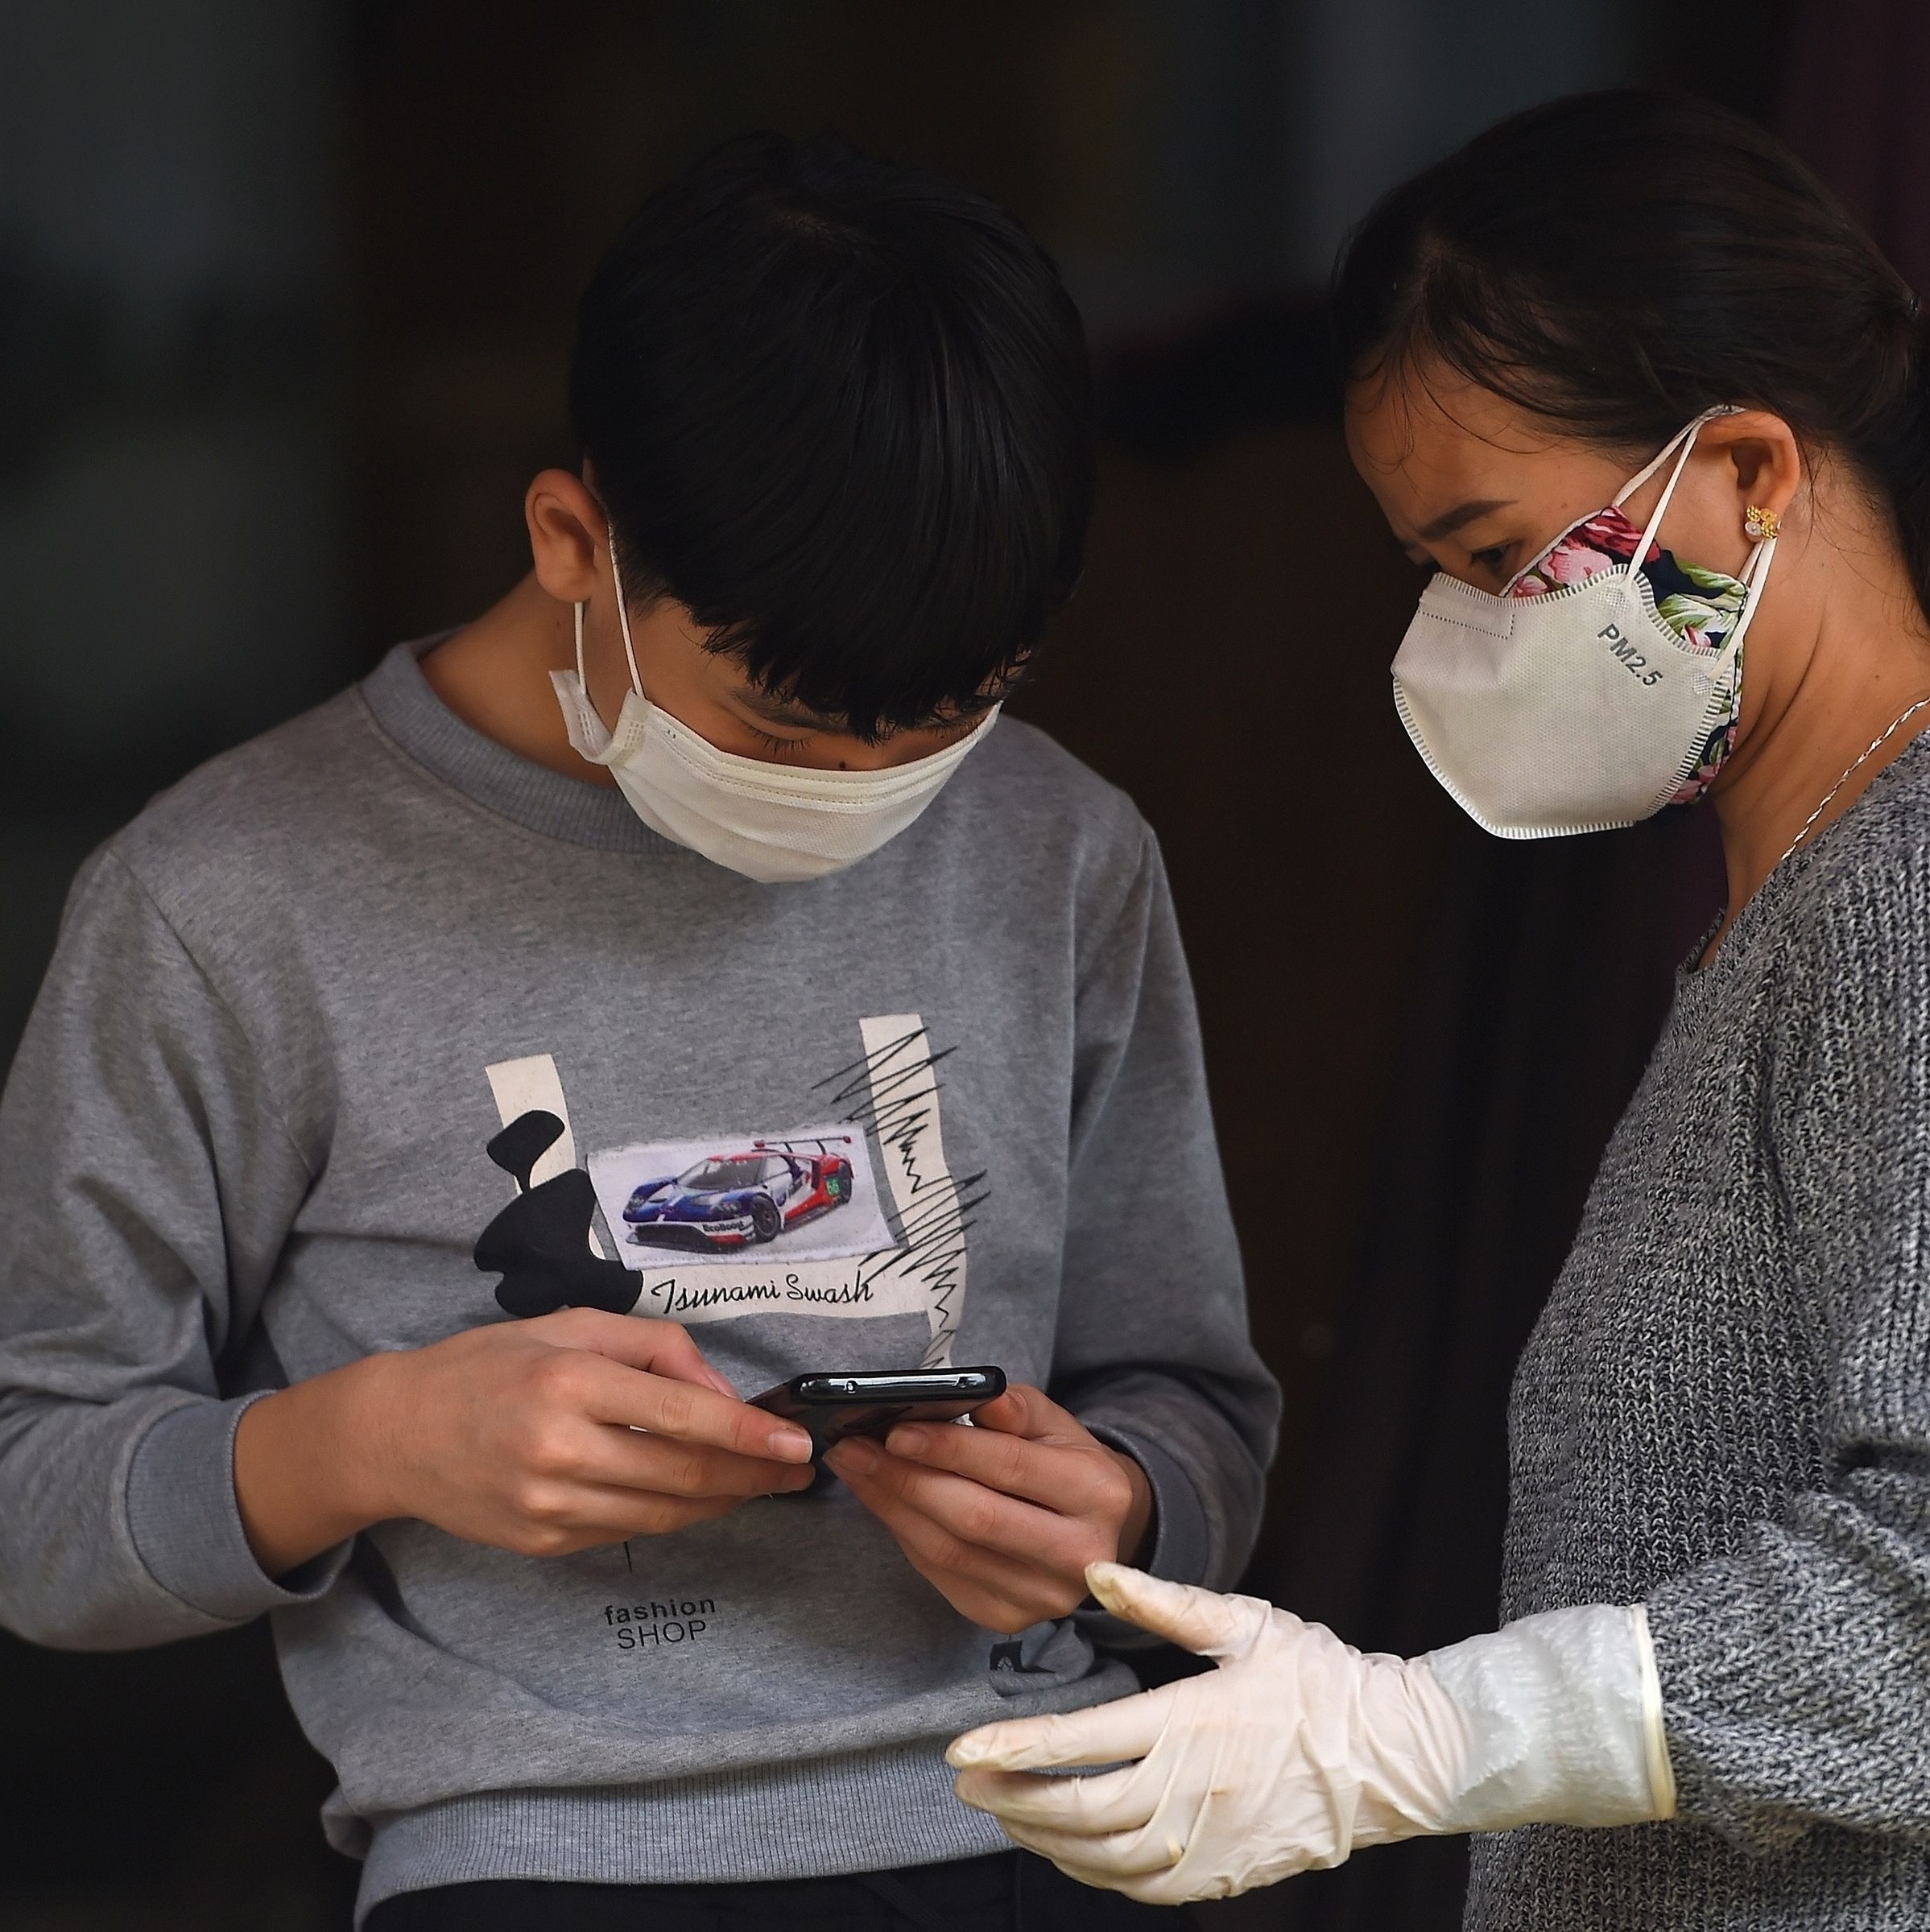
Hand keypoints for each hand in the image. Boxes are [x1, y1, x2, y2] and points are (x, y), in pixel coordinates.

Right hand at [236, 1309, 816, 1571]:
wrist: (396, 1432)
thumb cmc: (489, 1364)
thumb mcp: (570, 1325)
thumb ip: (655, 1348)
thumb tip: (722, 1391)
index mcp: (569, 1382)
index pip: (681, 1416)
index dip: (748, 1435)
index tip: (796, 1443)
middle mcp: (559, 1449)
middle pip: (682, 1475)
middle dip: (752, 1476)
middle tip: (796, 1470)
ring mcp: (548, 1505)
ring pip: (663, 1513)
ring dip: (722, 1501)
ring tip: (760, 1483)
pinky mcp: (541, 1542)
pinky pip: (626, 1530)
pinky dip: (670, 1514)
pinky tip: (697, 1496)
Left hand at [822, 1383, 1151, 1632]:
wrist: (1095, 1529)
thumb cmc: (1065, 1463)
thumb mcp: (1053, 1422)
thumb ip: (1011, 1407)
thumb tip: (962, 1392)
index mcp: (1098, 1493)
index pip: (1009, 1466)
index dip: (947, 1448)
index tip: (895, 1430)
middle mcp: (1079, 1556)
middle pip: (975, 1517)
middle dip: (905, 1479)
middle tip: (854, 1448)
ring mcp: (1042, 1596)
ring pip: (950, 1552)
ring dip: (892, 1507)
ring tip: (856, 1468)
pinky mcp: (1008, 1618)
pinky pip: (942, 1574)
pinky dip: (905, 1534)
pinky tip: (883, 1501)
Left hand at [946, 1562, 1470, 1902]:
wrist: (1393, 1755)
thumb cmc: (1319, 1679)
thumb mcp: (1244, 1621)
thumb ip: (1162, 1601)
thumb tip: (1096, 1571)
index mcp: (1189, 1722)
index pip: (1080, 1742)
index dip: (1013, 1749)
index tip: (962, 1748)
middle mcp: (1191, 1791)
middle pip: (1077, 1811)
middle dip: (1011, 1799)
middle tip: (968, 1783)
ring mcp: (1207, 1843)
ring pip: (1101, 1858)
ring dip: (1043, 1839)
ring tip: (1007, 1812)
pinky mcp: (1223, 1875)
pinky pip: (1141, 1888)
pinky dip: (1093, 1873)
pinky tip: (1069, 1850)